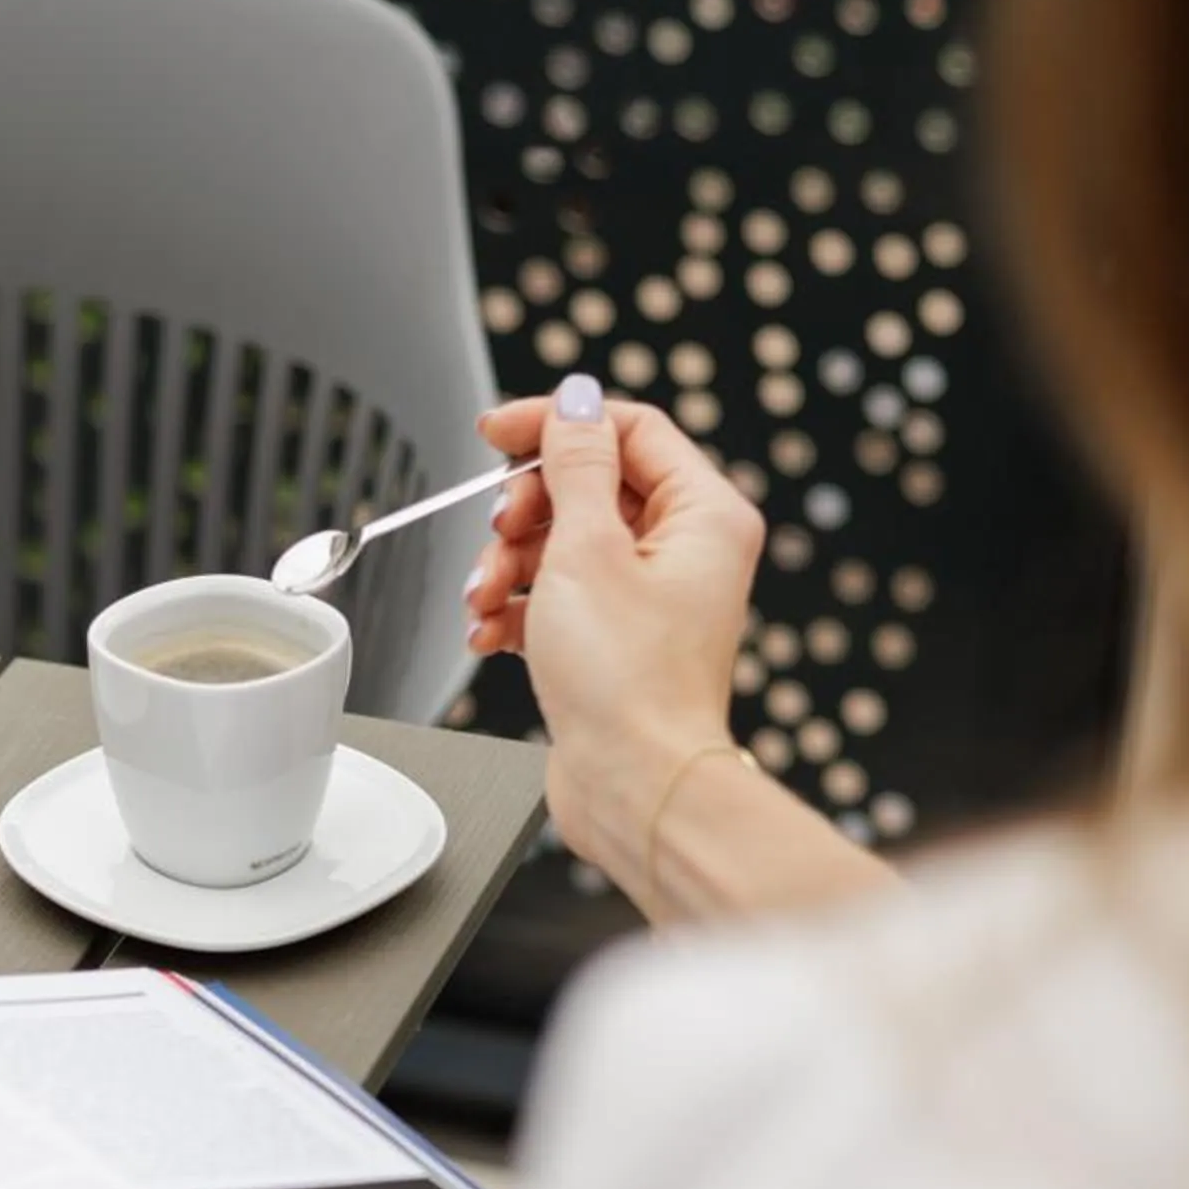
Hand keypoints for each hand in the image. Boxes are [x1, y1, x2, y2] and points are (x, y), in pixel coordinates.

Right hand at [464, 377, 765, 871]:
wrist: (634, 787)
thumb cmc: (628, 682)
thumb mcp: (586, 550)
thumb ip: (576, 465)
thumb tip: (576, 402)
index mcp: (703, 514)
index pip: (628, 428)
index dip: (557, 422)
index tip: (495, 432)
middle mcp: (686, 551)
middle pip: (588, 487)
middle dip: (524, 512)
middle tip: (499, 536)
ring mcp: (652, 598)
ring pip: (563, 544)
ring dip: (509, 565)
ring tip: (484, 600)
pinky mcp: (617, 642)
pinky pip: (558, 598)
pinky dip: (517, 609)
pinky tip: (489, 632)